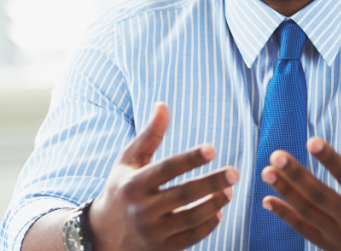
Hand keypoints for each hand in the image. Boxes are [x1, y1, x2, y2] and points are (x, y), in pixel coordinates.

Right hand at [88, 102, 238, 250]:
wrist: (105, 233)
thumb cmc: (121, 188)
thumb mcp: (128, 161)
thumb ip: (148, 135)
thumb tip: (163, 104)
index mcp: (133, 184)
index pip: (166, 169)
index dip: (190, 159)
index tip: (212, 149)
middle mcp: (142, 209)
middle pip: (183, 195)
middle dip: (212, 183)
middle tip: (235, 172)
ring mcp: (153, 232)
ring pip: (191, 218)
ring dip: (214, 204)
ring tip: (230, 191)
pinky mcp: (163, 248)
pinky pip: (191, 237)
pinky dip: (208, 225)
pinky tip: (219, 211)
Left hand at [259, 111, 340, 250]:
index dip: (330, 159)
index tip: (311, 140)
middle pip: (321, 196)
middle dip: (297, 175)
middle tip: (275, 155)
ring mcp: (340, 235)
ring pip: (308, 212)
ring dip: (285, 192)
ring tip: (266, 172)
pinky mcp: (330, 246)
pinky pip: (303, 229)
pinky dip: (285, 215)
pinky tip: (267, 200)